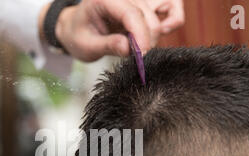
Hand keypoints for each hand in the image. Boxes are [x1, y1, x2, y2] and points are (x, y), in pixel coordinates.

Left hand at [41, 0, 184, 61]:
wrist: (76, 28)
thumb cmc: (79, 35)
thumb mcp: (86, 45)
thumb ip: (108, 46)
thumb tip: (130, 49)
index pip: (131, 13)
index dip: (141, 36)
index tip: (142, 56)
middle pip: (149, 15)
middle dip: (147, 39)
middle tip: (135, 57)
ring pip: (167, 7)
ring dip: (159, 30)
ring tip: (143, 45)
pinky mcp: (147, 3)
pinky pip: (172, 6)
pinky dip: (171, 21)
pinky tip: (155, 35)